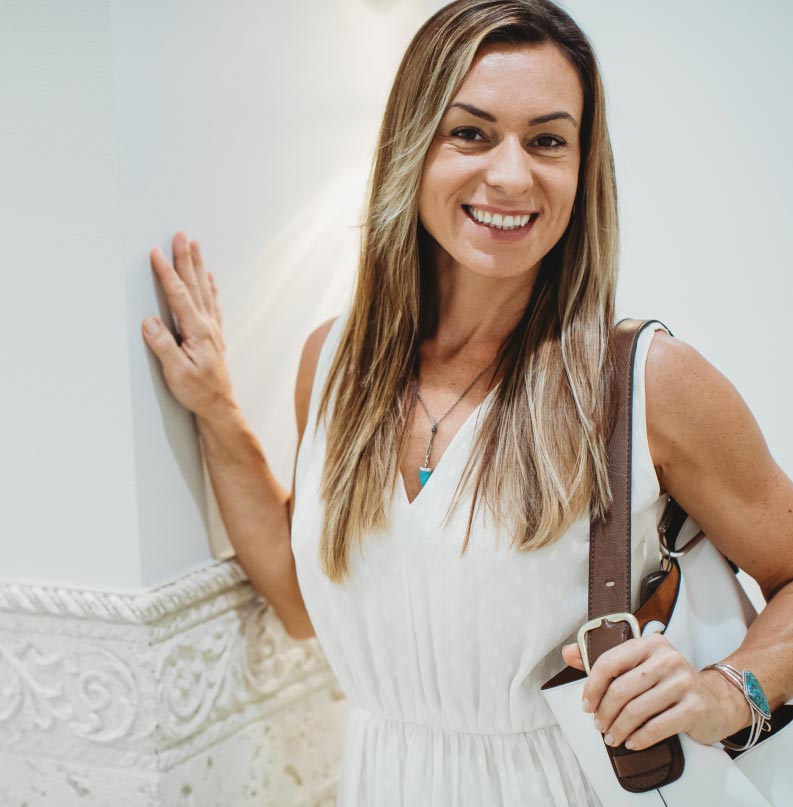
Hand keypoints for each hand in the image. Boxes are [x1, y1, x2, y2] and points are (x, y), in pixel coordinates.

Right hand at [142, 231, 236, 420]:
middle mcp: (207, 325)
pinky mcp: (213, 335)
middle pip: (194, 285)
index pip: (178, 295)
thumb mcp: (176, 372)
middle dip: (185, 259)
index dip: (167, 272)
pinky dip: (209, 287)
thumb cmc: (198, 392)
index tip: (156, 252)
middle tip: (181, 235)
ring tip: (196, 246)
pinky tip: (208, 278)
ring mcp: (212, 329)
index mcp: (197, 331)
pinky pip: (212, 303)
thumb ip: (163, 346)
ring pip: (204, 290)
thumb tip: (149, 321)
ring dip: (198, 267)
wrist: (219, 406)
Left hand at [560, 633, 750, 750]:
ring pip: (637, 709)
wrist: (716, 700)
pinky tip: (632, 742)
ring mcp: (683, 682)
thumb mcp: (638, 665)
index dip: (592, 686)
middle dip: (604, 711)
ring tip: (611, 736)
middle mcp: (668, 658)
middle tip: (598, 725)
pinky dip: (640, 738)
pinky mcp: (694, 707)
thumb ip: (604, 661)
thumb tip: (568, 653)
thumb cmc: (668, 683)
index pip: (609, 662)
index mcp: (649, 643)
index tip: (586, 704)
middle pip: (621, 688)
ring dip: (619, 727)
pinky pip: (658, 726)